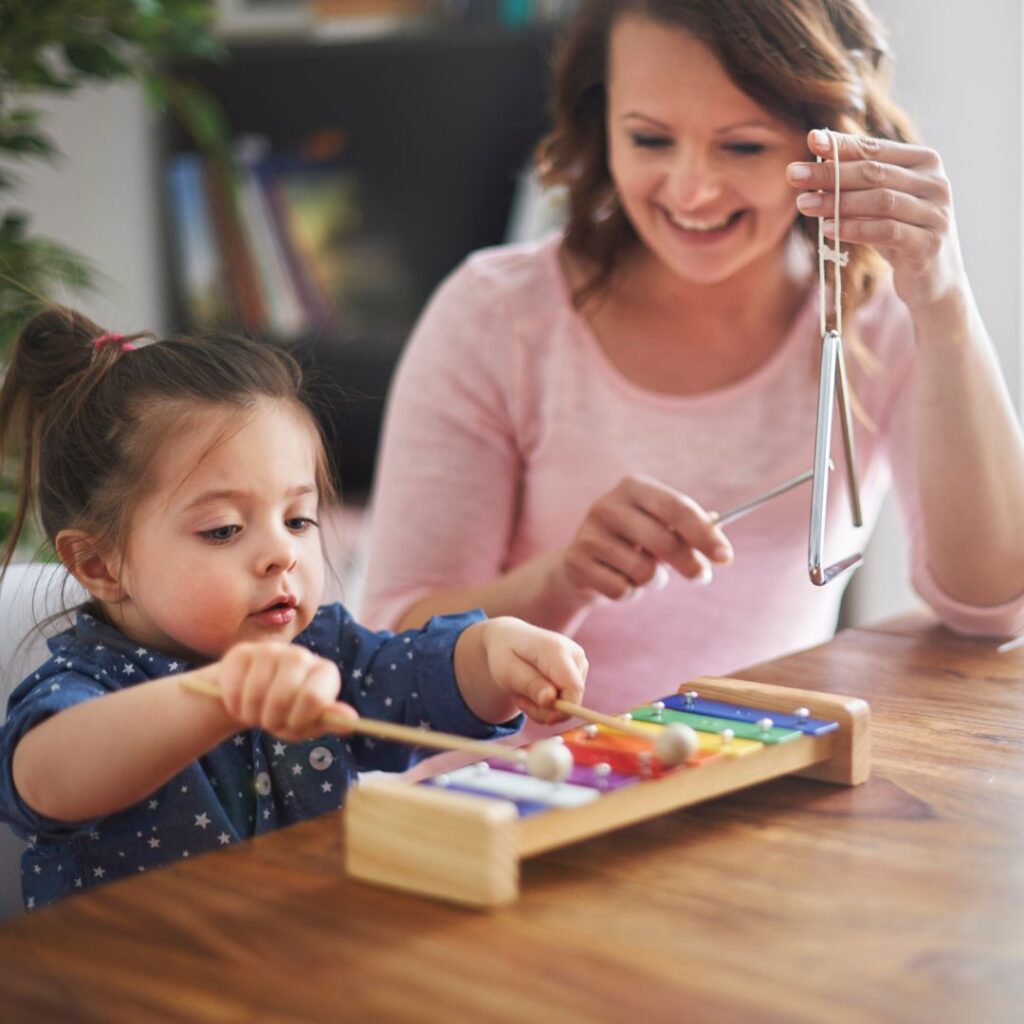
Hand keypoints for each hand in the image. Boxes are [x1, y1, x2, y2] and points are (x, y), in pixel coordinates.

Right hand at [215, 642, 354, 740]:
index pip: (314, 698)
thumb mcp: (308, 723)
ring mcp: (271, 650)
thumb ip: (330, 721)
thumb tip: (351, 720)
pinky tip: (240, 702)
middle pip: (282, 696)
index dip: (299, 720)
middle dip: (272, 720)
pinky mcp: (242, 652)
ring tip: (256, 713)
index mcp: (325, 672)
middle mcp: (301, 655)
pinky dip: (234, 705)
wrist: (251, 699)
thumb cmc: (286, 713)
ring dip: (251, 714)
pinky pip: (234, 687)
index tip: (293, 724)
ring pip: (255, 693)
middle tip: (270, 722)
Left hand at [479, 617, 587, 724]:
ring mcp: (580, 661)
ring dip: (544, 707)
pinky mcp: (579, 670)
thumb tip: (550, 700)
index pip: (573, 688)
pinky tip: (534, 689)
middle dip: (546, 710)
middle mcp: (575, 654)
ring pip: (570, 702)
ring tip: (523, 691)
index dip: (563, 710)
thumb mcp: (507, 671)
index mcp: (556, 650)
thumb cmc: (505, 654)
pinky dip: (550, 702)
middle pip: (572, 698)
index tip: (545, 719)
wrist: (510, 637)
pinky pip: (569, 699)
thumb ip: (529, 685)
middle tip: (519, 700)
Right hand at [563, 474, 732, 600]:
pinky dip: (629, 593)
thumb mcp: (660, 527)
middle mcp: (607, 505)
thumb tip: (719, 534)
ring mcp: (588, 533)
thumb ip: (688, 529)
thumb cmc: (632, 543)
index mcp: (633, 487)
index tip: (726, 557)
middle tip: (702, 576)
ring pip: (643, 571)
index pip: (677, 509)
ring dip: (654, 580)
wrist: (582, 564)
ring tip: (645, 574)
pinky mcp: (576, 561)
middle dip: (689, 564)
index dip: (705, 534)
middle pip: (663, 541)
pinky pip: (621, 589)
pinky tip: (619, 581)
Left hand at [789, 129, 966, 312]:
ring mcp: (936, 213)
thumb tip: (816, 163)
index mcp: (924, 163)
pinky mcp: (929, 243)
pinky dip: (855, 229)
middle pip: (875, 172)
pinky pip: (887, 231)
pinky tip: (828, 229)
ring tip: (804, 204)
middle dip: (830, 173)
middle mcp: (936, 183)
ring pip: (881, 200)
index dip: (842, 145)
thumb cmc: (900, 236)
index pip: (876, 149)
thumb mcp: (878, 206)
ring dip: (837, 201)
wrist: (932, 281)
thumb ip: (857, 185)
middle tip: (794, 175)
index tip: (810, 139)